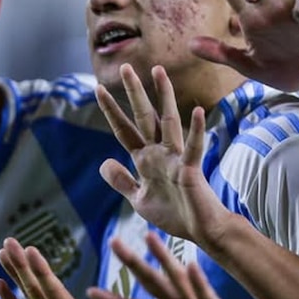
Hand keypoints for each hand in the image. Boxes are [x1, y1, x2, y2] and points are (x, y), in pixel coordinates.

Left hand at [96, 63, 239, 248]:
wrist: (200, 231)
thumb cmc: (174, 214)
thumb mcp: (139, 198)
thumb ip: (122, 181)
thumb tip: (104, 163)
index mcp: (145, 159)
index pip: (124, 130)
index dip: (111, 110)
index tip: (98, 89)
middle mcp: (160, 152)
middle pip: (144, 117)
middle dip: (135, 93)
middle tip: (126, 67)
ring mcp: (175, 158)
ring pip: (169, 121)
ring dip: (165, 96)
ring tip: (159, 71)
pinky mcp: (190, 169)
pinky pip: (193, 147)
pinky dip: (197, 130)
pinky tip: (199, 111)